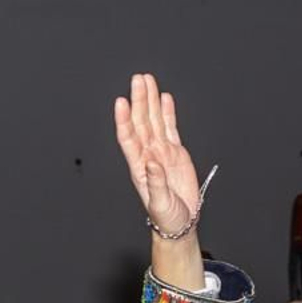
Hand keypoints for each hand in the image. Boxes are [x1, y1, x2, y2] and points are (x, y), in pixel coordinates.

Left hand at [113, 73, 202, 238]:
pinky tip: (164, 97)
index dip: (125, 120)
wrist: (179, 222)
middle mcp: (148, 156)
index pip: (128, 138)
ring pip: (154, 121)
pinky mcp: (175, 153)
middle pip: (141, 123)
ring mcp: (161, 152)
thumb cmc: (166, 217)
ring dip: (150, 101)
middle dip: (139, 100)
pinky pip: (169, 128)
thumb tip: (151, 163)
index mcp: (139, 167)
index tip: (121, 102)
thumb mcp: (160, 203)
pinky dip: (166, 112)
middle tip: (138, 80)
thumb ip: (155, 183)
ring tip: (147, 80)